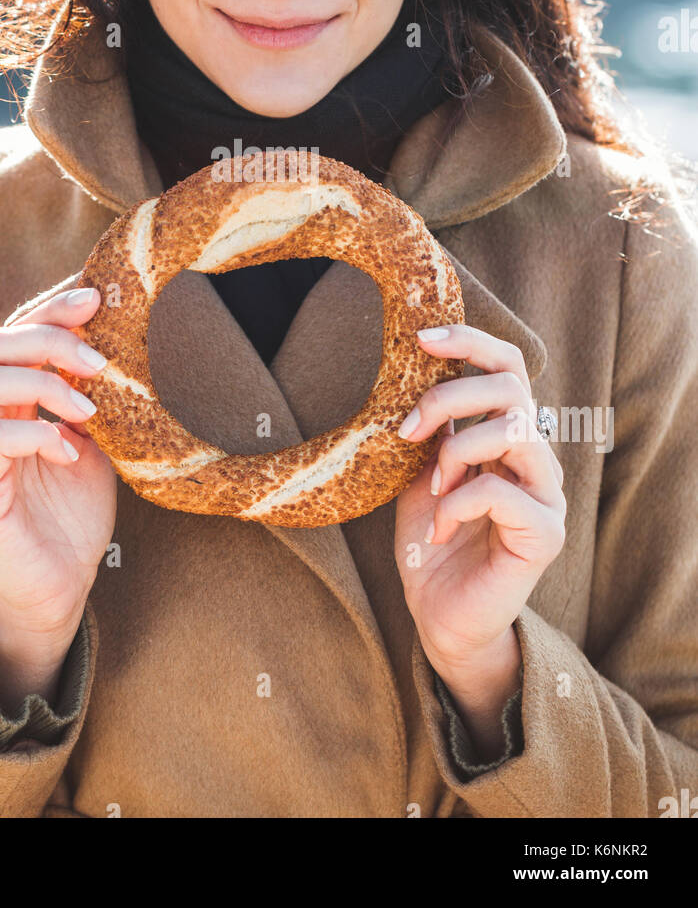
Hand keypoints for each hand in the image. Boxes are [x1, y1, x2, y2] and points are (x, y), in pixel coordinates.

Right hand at [0, 286, 116, 653]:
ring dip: (43, 382)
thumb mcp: (97, 441)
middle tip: (99, 357)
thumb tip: (129, 344)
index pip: (15, 332)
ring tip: (89, 407)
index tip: (98, 296)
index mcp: (10, 398)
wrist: (63, 583)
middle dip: (48, 335)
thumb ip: (97, 396)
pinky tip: (70, 450)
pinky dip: (35, 433)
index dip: (51, 307)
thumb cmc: (76, 510)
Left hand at [393, 323, 565, 694]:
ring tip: (432, 490)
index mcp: (504, 435)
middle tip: (408, 430)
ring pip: (514, 430)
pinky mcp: (546, 533)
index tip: (422, 339)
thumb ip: (430, 429)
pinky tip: (439, 529)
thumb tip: (413, 373)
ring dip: (457, 453)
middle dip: (450, 397)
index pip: (507, 367)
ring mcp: (546, 493)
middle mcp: (533, 456)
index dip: (470, 342)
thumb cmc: (430, 542)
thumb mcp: (419, 472)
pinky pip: (502, 492)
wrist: (440, 615)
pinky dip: (457, 503)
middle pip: (512, 387)